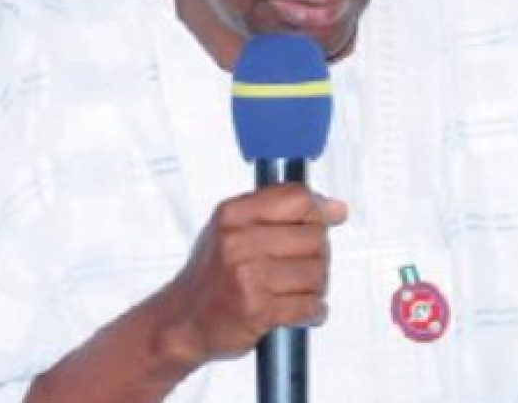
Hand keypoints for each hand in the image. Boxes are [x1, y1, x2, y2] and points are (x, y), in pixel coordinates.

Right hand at [151, 183, 347, 368]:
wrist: (182, 320)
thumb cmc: (212, 276)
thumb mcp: (232, 228)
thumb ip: (281, 212)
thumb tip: (336, 209)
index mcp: (233, 214)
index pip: (297, 197)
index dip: (319, 211)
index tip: (326, 221)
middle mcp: (238, 241)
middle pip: (314, 236)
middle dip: (319, 255)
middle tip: (305, 266)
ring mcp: (247, 275)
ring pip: (316, 273)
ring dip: (316, 286)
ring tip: (299, 290)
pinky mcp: (257, 309)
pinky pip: (308, 305)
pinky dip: (312, 310)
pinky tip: (301, 309)